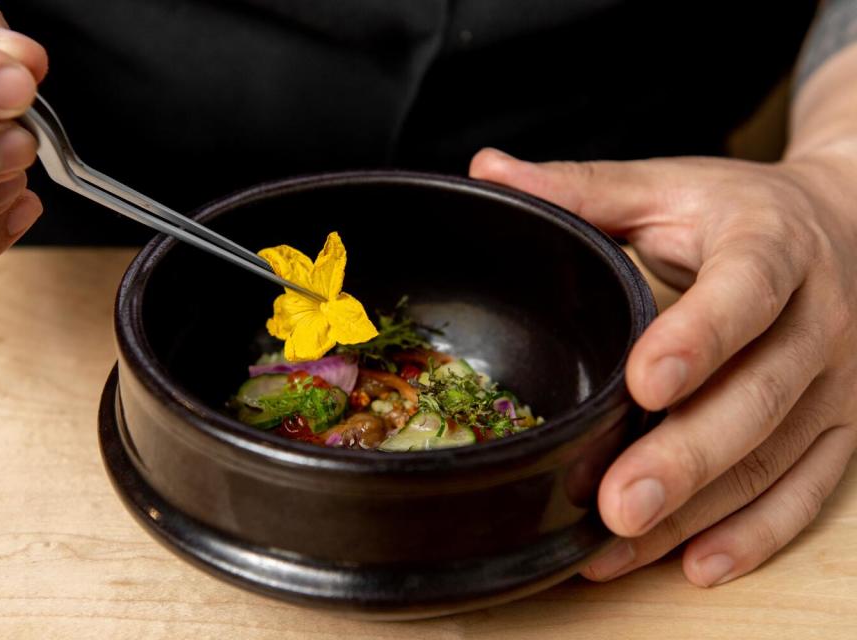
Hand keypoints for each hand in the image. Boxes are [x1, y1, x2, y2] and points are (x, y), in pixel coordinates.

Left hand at [470, 148, 856, 586]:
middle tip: (615, 503)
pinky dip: (753, 535)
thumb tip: (488, 171)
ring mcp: (838, 384)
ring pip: (774, 460)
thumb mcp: (669, 186)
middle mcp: (817, 320)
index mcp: (773, 246)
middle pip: (759, 397)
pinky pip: (806, 493)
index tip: (643, 380)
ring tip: (621, 544)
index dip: (700, 337)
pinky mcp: (842, 429)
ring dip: (699, 511)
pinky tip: (695, 565)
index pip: (745, 291)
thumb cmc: (738, 212)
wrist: (851, 228)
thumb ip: (585, 188)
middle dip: (686, 457)